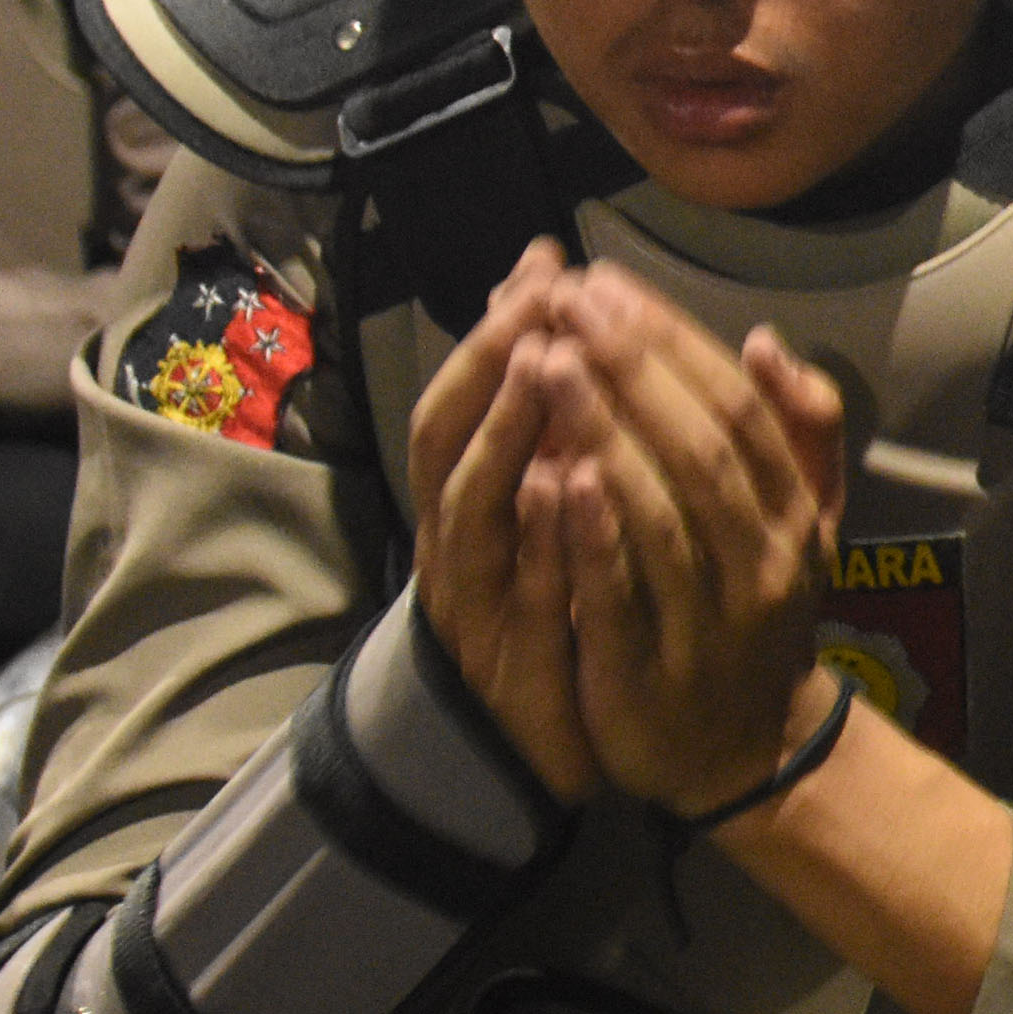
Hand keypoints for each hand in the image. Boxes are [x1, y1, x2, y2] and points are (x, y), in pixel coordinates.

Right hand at [405, 242, 594, 802]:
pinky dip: (540, 537)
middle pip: (449, 441)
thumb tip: (562, 323)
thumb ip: (554, 431)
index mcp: (468, 506)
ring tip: (544, 363)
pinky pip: (521, 593)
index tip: (542, 263)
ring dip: (505, 431)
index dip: (497, 330)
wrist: (549, 750)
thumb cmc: (556, 611)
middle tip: (537, 297)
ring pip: (472, 509)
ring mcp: (473, 606)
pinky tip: (563, 484)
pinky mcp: (508, 667)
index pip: (468, 399)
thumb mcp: (553, 518)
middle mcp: (455, 545)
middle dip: (492, 364)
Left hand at [533, 266, 847, 817]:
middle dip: (631, 367)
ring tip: (546, 360)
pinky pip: (620, 595)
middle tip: (570, 299)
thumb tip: (768, 342)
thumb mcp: (804, 523)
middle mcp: (762, 562)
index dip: (675, 342)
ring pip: (660, 514)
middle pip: (700, 449)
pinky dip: (591, 536)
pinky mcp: (650, 673)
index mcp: (795, 516)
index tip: (609, 283)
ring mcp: (709, 620)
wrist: (749, 749)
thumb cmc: (761, 615)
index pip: (739, 410)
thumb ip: (800, 432)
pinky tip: (553, 473)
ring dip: (604, 432)